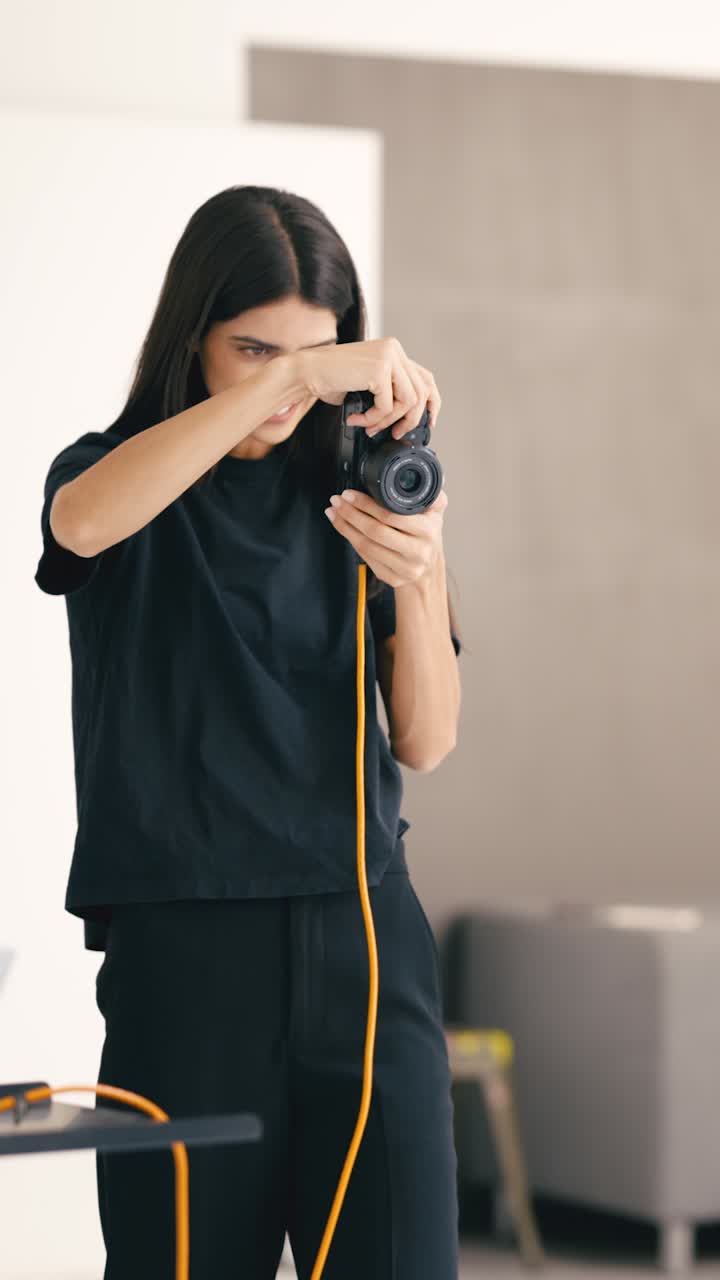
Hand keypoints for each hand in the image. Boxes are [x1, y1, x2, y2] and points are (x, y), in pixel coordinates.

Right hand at [289, 337, 440, 439]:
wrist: (307, 372)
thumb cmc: (330, 379)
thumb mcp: (367, 384)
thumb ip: (388, 392)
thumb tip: (407, 417)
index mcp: (394, 351)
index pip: (425, 378)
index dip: (432, 402)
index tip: (429, 421)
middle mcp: (394, 350)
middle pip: (421, 393)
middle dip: (409, 419)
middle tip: (395, 433)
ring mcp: (389, 357)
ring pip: (408, 401)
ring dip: (388, 421)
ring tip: (370, 426)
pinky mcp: (380, 369)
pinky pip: (387, 405)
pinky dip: (372, 418)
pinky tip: (357, 419)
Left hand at [324, 488, 448, 587]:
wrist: (430, 569)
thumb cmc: (428, 537)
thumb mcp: (436, 513)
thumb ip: (431, 495)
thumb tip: (423, 476)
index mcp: (427, 531)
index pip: (391, 516)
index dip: (366, 504)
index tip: (350, 495)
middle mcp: (417, 552)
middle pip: (375, 531)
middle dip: (351, 514)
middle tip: (338, 501)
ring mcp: (404, 568)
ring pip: (366, 545)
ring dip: (345, 526)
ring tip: (335, 512)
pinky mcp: (392, 578)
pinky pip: (366, 557)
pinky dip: (351, 540)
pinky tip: (343, 528)